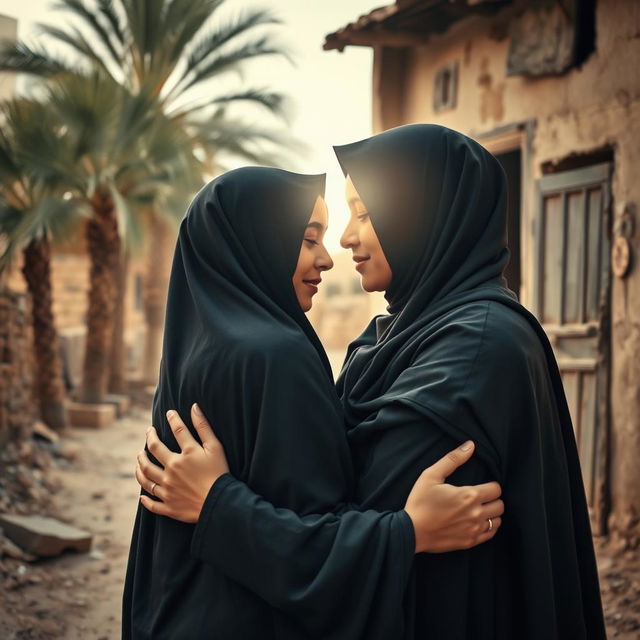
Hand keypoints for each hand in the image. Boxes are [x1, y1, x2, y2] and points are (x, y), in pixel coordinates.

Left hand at [136, 404, 229, 522]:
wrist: (220, 503)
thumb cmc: (220, 473)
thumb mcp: (215, 447)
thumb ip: (203, 427)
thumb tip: (194, 407)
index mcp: (186, 454)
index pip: (177, 430)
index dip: (172, 418)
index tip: (169, 413)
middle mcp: (172, 469)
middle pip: (154, 450)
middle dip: (150, 438)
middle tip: (149, 432)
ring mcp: (168, 488)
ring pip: (146, 475)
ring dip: (140, 464)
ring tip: (140, 457)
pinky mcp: (168, 505)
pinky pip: (152, 503)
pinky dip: (145, 499)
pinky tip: (142, 496)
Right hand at [404, 441, 503, 552]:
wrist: (411, 531)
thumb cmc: (420, 501)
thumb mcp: (431, 475)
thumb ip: (452, 459)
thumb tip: (470, 445)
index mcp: (469, 495)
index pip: (496, 489)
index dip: (491, 484)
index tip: (482, 485)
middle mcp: (476, 514)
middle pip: (500, 505)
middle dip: (493, 498)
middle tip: (481, 496)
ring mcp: (474, 530)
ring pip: (498, 521)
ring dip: (492, 513)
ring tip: (480, 509)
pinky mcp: (470, 542)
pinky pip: (491, 534)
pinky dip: (489, 527)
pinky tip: (478, 522)